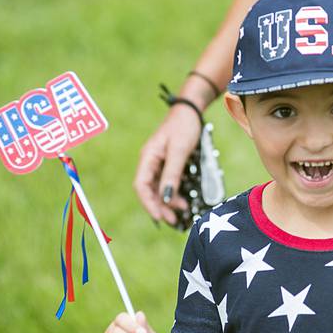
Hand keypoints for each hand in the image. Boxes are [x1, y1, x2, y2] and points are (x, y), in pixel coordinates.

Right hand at [134, 106, 201, 225]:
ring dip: (168, 202)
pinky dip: (174, 194)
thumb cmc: (184, 127)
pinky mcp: (169, 164)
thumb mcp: (180, 151)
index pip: (141, 186)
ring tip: (181, 212)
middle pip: (149, 190)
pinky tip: (183, 201)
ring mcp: (159, 164)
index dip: (149, 203)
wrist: (191, 111)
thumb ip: (172, 174)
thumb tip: (166, 197)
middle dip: (160, 207)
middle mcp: (150, 162)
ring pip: (159, 189)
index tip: (160, 217)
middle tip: (173, 221)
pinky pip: (168, 183)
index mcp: (148, 158)